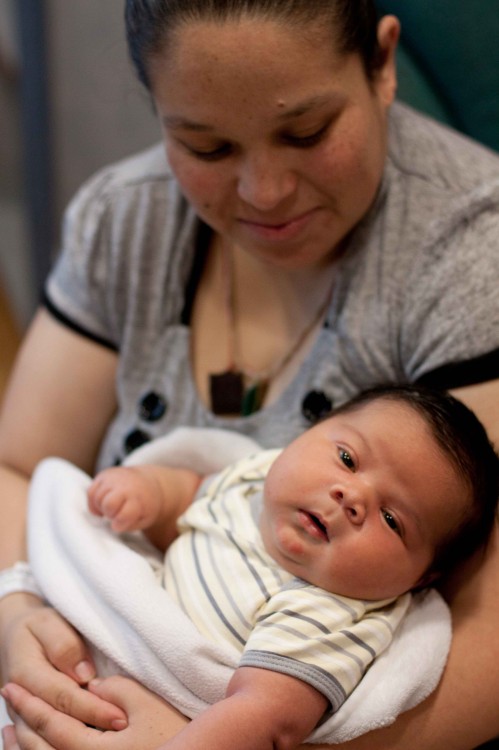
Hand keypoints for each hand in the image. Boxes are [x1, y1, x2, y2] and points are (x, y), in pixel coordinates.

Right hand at [0, 594, 126, 730]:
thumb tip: (84, 674)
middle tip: (123, 725)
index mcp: (24, 674)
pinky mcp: (30, 723)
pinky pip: (47, 740)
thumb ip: (64, 645)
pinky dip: (68, 741)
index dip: (92, 707)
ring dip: (81, 737)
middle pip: (58, 721)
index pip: (62, 697)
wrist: (14, 638)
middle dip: (92, 724)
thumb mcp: (48, 623)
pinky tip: (93, 737)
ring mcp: (23, 716)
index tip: (118, 714)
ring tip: (113, 733)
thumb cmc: (37, 627)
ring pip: (50, 737)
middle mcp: (20, 701)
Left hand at [2, 676, 187, 749]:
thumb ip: (114, 691)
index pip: (54, 726)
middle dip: (20, 724)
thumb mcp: (146, 703)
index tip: (12, 686)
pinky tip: (33, 748)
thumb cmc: (174, 728)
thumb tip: (89, 687)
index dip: (31, 705)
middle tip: (7, 697)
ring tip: (6, 729)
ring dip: (22, 747)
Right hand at [87, 467, 162, 532]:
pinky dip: (94, 501)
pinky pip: (91, 492)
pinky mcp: (104, 475)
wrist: (147, 482)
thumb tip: (113, 525)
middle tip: (116, 513)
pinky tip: (103, 503)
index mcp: (139, 498)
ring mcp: (114, 478)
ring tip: (112, 507)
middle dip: (109, 514)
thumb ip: (128, 524)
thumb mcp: (144, 518)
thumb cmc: (144, 504)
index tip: (121, 523)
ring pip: (96, 498)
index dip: (119, 523)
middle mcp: (126, 485)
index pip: (123, 516)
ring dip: (101, 507)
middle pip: (107, 505)